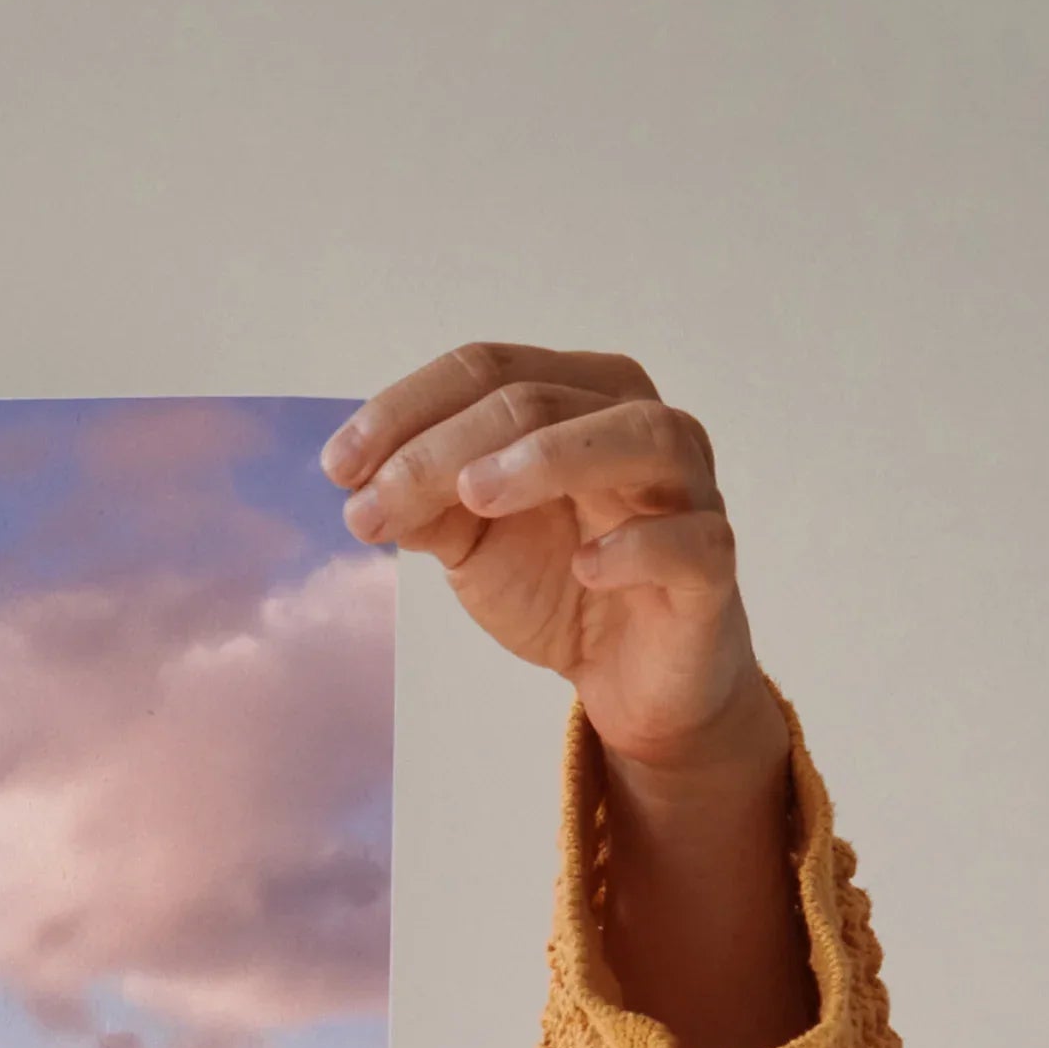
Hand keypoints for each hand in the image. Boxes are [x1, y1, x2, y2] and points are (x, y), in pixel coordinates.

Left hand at [323, 343, 779, 785]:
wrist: (629, 678)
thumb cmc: (560, 586)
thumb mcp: (474, 542)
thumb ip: (426, 507)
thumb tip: (360, 485)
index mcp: (579, 400)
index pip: (490, 369)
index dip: (408, 409)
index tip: (337, 466)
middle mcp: (640, 425)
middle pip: (543, 399)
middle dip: (443, 447)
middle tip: (371, 502)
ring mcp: (687, 490)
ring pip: (639, 436)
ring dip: (551, 457)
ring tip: (472, 494)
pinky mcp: (711, 566)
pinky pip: (691, 540)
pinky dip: (639, 546)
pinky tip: (585, 567)